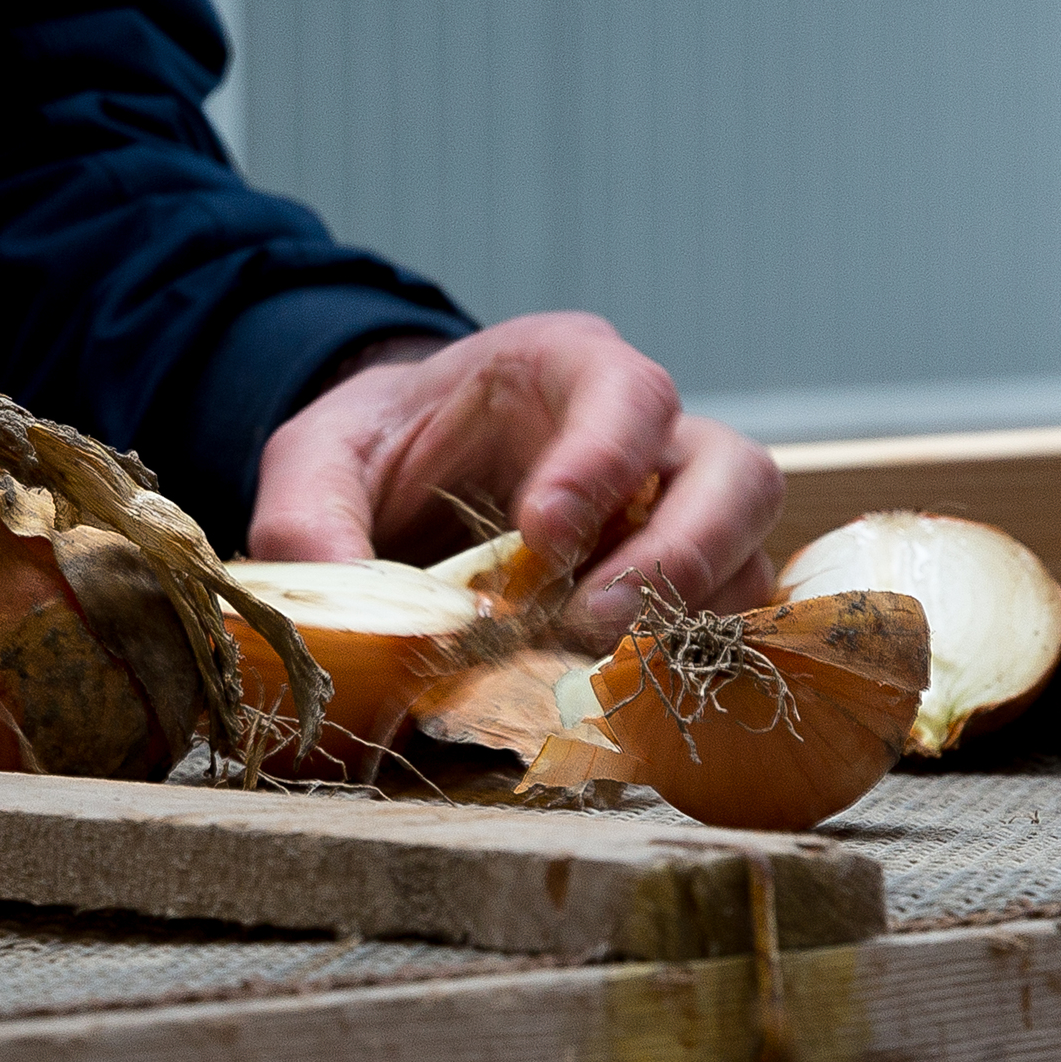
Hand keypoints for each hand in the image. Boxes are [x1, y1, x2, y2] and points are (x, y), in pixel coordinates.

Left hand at [248, 311, 784, 646]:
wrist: (409, 483)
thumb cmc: (387, 449)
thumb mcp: (321, 459)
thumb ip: (310, 520)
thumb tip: (346, 631)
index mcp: (572, 369)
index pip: (630, 394)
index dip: (604, 461)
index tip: (543, 534)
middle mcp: (654, 438)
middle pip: (735, 475)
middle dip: (680, 553)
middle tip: (595, 621)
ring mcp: (685, 516)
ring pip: (749, 557)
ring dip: (690, 619)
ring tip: (603, 669)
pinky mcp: (686, 589)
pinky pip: (726, 624)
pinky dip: (686, 662)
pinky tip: (621, 692)